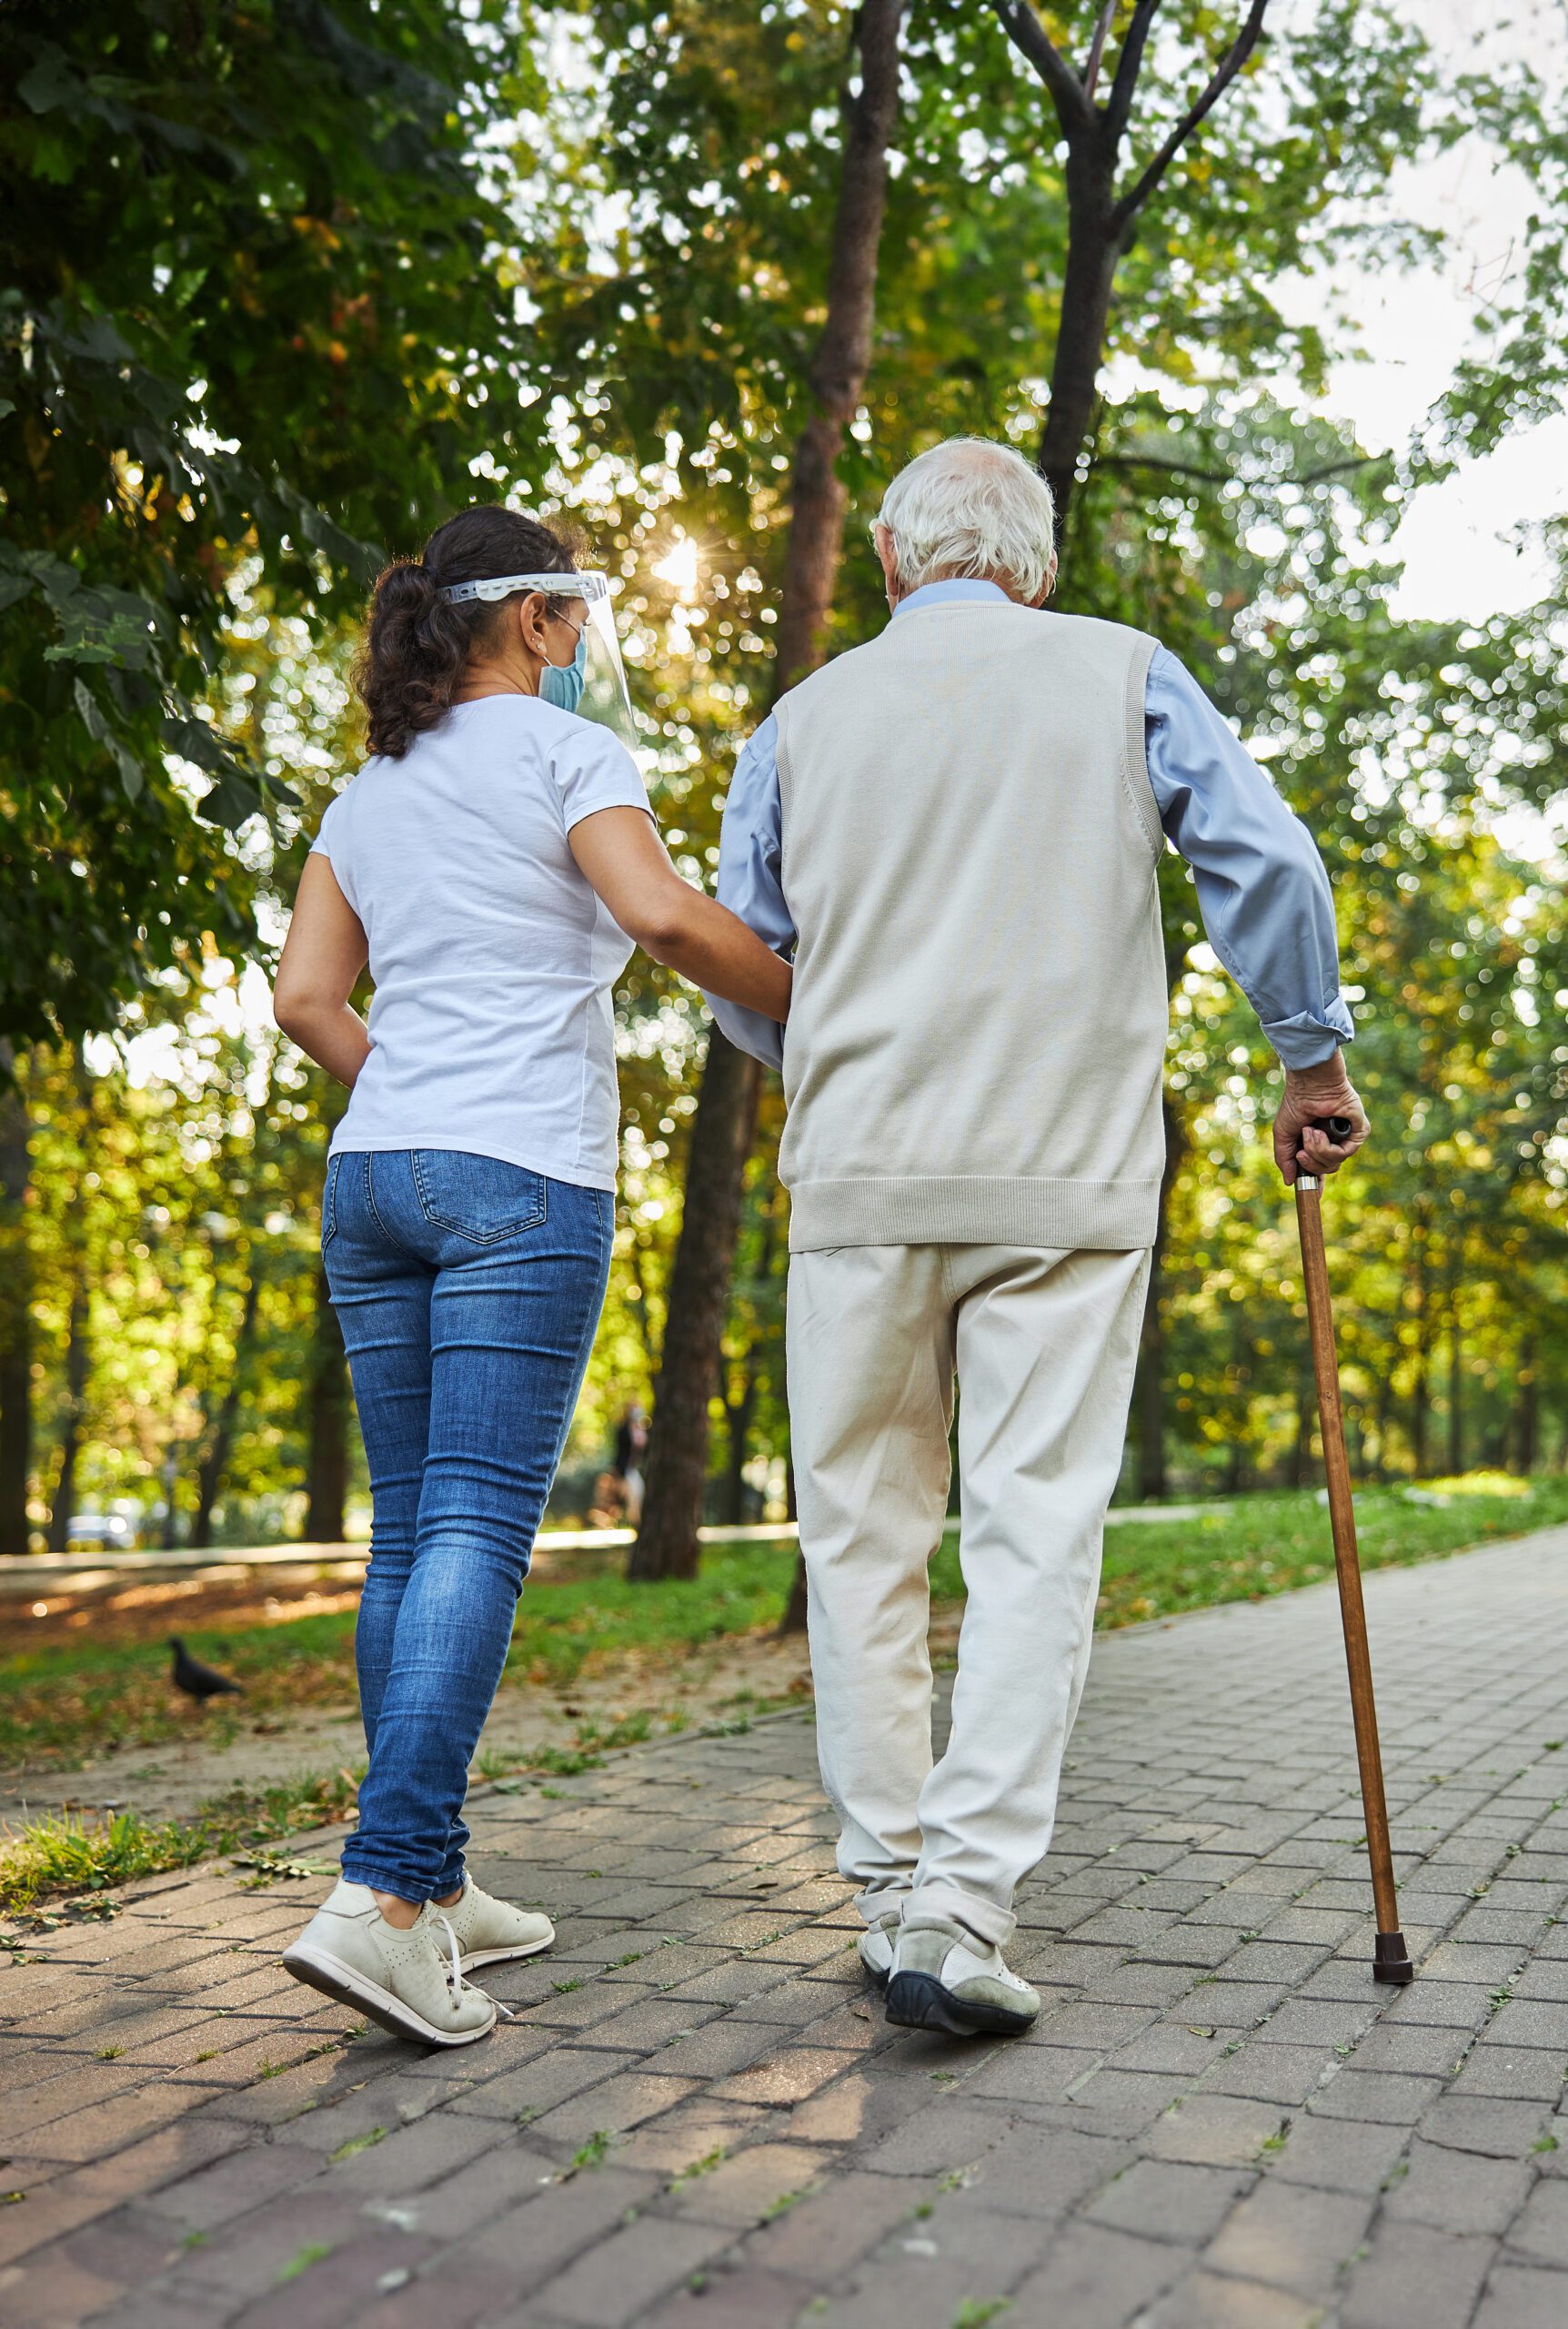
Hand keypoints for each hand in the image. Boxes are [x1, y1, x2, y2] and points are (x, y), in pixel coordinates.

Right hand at [1272, 1051, 1368, 1185]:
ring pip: (1334, 1164)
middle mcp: (1334, 1141)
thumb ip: (1284, 1160)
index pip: (1320, 1168)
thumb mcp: (1283, 1135)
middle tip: (1301, 1151)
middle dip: (1310, 1163)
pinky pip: (1345, 1153)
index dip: (1316, 1182)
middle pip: (1325, 1170)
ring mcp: (1347, 1138)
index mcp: (1318, 1143)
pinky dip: (1329, 1147)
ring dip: (1317, 1151)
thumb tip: (1289, 1182)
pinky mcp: (1359, 1132)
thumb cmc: (1296, 1105)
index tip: (1312, 1195)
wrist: (1310, 1086)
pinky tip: (1320, 1132)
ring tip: (1309, 1133)